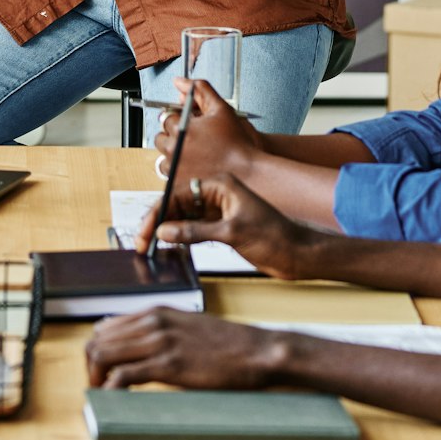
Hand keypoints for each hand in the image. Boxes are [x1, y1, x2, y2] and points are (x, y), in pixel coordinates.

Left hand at [87, 308, 288, 389]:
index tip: (101, 372)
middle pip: (98, 340)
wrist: (254, 351)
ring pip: (103, 355)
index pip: (105, 326)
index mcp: (156, 311)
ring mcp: (159, 341)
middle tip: (99, 388)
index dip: (97, 351)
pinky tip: (116, 400)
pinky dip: (111, 390)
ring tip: (104, 395)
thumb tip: (135, 347)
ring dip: (97, 379)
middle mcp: (153, 321)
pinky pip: (123, 376)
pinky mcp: (168, 364)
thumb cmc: (225, 344)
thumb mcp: (186, 327)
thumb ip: (161, 331)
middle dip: (91, 367)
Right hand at [136, 171, 318, 279]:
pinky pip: (192, 229)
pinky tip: (170, 247)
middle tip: (142, 242)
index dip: (158, 212)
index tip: (146, 230)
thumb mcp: (232, 232)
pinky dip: (179, 238)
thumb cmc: (276, 236)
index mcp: (220, 185)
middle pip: (177, 204)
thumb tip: (165, 231)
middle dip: (158, 222)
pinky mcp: (221, 228)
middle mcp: (216, 195)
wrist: (298, 254)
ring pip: (182, 217)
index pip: (178, 193)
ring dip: (166, 231)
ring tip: (150, 247)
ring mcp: (218, 212)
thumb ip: (196, 231)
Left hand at [154, 78, 260, 185]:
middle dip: (174, 134)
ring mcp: (174, 168)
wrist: (246, 172)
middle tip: (193, 137)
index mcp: (181, 129)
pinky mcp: (177, 183)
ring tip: (193, 151)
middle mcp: (173, 149)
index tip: (192, 123)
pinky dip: (176, 167)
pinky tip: (193, 163)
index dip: (181, 117)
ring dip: (173, 151)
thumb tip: (180, 81)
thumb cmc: (236, 142)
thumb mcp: (220, 108)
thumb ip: (200, 90)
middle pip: (161, 136)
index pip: (167, 116)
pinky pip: (168, 171)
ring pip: (163, 155)